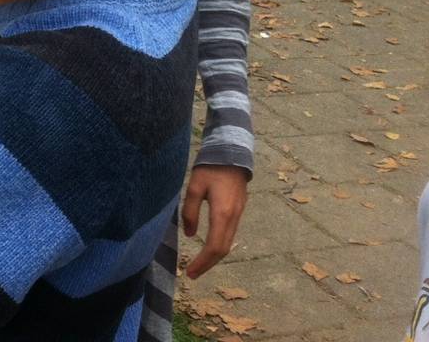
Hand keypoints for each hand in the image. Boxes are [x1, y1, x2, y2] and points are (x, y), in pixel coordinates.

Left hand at [181, 164, 248, 278]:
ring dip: (214, 257)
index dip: (203, 262)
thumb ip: (190, 211)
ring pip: (228, 243)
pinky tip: (208, 248)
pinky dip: (219, 246)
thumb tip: (190, 235)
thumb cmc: (210, 168)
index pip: (215, 246)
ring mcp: (239, 215)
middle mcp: (234, 217)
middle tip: (192, 274)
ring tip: (198, 265)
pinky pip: (229, 234)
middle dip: (208, 264)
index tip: (190, 272)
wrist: (232, 154)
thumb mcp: (194, 186)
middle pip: (223, 249)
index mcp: (223, 213)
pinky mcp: (238, 211)